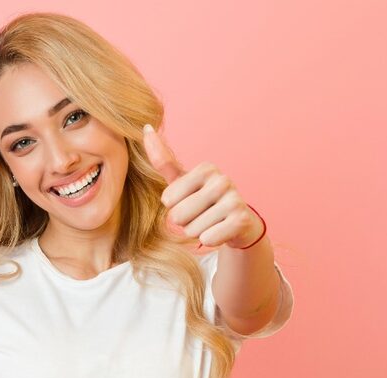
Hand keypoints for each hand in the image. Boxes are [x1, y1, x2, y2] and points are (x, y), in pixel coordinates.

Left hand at [142, 124, 263, 248]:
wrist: (238, 224)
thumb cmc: (204, 202)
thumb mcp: (183, 182)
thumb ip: (163, 161)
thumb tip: (145, 129)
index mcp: (206, 169)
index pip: (168, 200)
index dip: (174, 208)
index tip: (190, 202)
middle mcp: (223, 180)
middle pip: (178, 215)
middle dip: (185, 222)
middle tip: (201, 216)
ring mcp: (234, 199)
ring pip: (193, 229)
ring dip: (197, 232)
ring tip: (211, 223)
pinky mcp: (241, 220)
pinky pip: (208, 238)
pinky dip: (209, 240)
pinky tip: (220, 232)